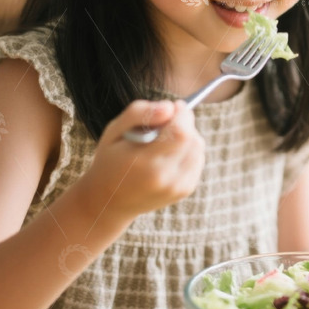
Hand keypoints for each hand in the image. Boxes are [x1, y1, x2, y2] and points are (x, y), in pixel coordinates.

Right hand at [77, 99, 204, 231]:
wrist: (109, 200)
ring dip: (187, 136)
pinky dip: (188, 150)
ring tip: (164, 139)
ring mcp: (177, 188)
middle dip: (184, 123)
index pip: (181, 133)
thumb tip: (169, 107)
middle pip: (193, 140)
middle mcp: (165, 179)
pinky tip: (169, 153)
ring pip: (198, 149)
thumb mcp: (114, 131)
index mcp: (146, 164)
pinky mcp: (185, 190)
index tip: (172, 107)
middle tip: (165, 122)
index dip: (181, 114)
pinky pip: (198, 159)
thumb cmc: (110, 160)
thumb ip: (140, 113)